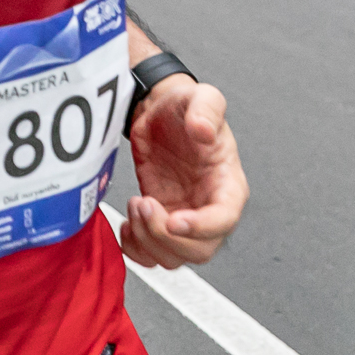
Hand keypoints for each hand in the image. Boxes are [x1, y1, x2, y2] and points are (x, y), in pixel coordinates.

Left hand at [122, 77, 246, 268]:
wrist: (160, 114)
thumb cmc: (185, 109)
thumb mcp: (202, 97)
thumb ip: (207, 109)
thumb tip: (203, 130)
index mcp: (228, 185)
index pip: (224, 219)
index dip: (201, 227)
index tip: (175, 220)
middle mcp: (209, 208)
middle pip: (199, 250)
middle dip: (166, 235)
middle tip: (144, 203)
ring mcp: (185, 218)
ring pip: (174, 257)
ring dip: (148, 240)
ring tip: (134, 204)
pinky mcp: (161, 221)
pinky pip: (151, 254)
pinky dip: (136, 249)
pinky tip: (127, 224)